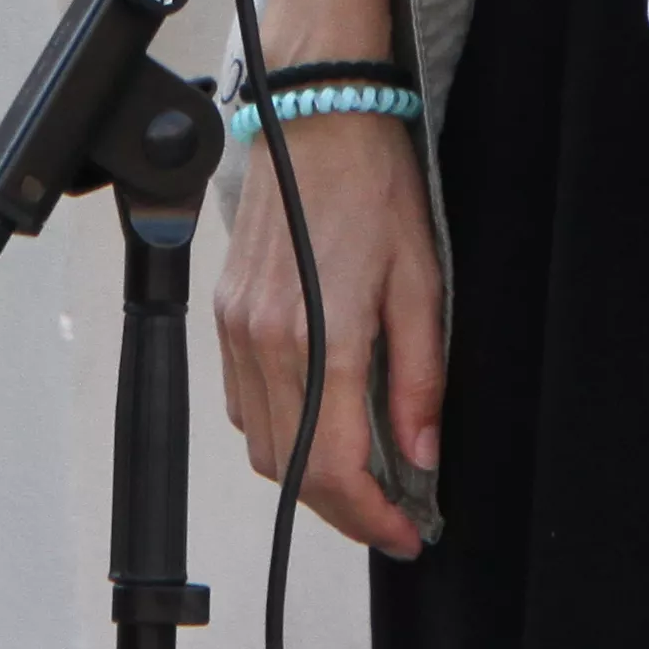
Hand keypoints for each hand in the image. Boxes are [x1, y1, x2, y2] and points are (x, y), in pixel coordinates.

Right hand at [212, 107, 444, 557]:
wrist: (317, 114)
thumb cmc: (374, 184)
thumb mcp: (422, 282)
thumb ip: (419, 378)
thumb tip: (422, 455)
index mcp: (320, 338)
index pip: (336, 468)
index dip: (371, 518)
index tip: (405, 534)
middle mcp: (265, 343)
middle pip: (292, 472)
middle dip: (342, 509)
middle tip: (392, 515)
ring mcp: (236, 330)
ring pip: (262, 445)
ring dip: (309, 477)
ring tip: (364, 476)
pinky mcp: (226, 316)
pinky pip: (244, 404)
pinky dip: (281, 433)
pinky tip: (322, 422)